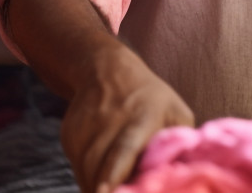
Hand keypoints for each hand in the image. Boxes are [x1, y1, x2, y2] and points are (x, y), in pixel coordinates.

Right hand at [59, 40, 194, 192]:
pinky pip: (77, 166)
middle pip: (99, 166)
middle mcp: (109, 122)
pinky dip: (88, 177)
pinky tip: (101, 178)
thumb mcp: (176, 112)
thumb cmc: (150, 99)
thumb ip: (180, 144)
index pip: (124, 149)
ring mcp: (86, 129)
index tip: (104, 191)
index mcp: (142, 118)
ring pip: (85, 170)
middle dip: (102, 189)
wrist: (107, 71)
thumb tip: (182, 176)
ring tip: (112, 190)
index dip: (113, 173)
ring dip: (96, 187)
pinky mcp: (70, 136)